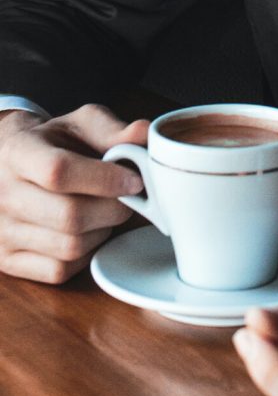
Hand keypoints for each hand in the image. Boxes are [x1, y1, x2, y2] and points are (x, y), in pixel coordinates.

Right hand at [0, 104, 147, 282]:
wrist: (10, 165)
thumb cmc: (54, 144)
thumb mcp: (80, 125)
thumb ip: (113, 130)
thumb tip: (144, 133)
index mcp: (17, 151)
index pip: (59, 171)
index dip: (106, 179)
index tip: (135, 180)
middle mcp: (1, 192)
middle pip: (71, 215)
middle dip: (114, 208)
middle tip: (126, 198)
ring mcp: (0, 231)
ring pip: (71, 246)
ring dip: (102, 231)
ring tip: (102, 211)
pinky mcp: (8, 260)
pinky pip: (61, 269)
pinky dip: (85, 254)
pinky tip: (86, 232)